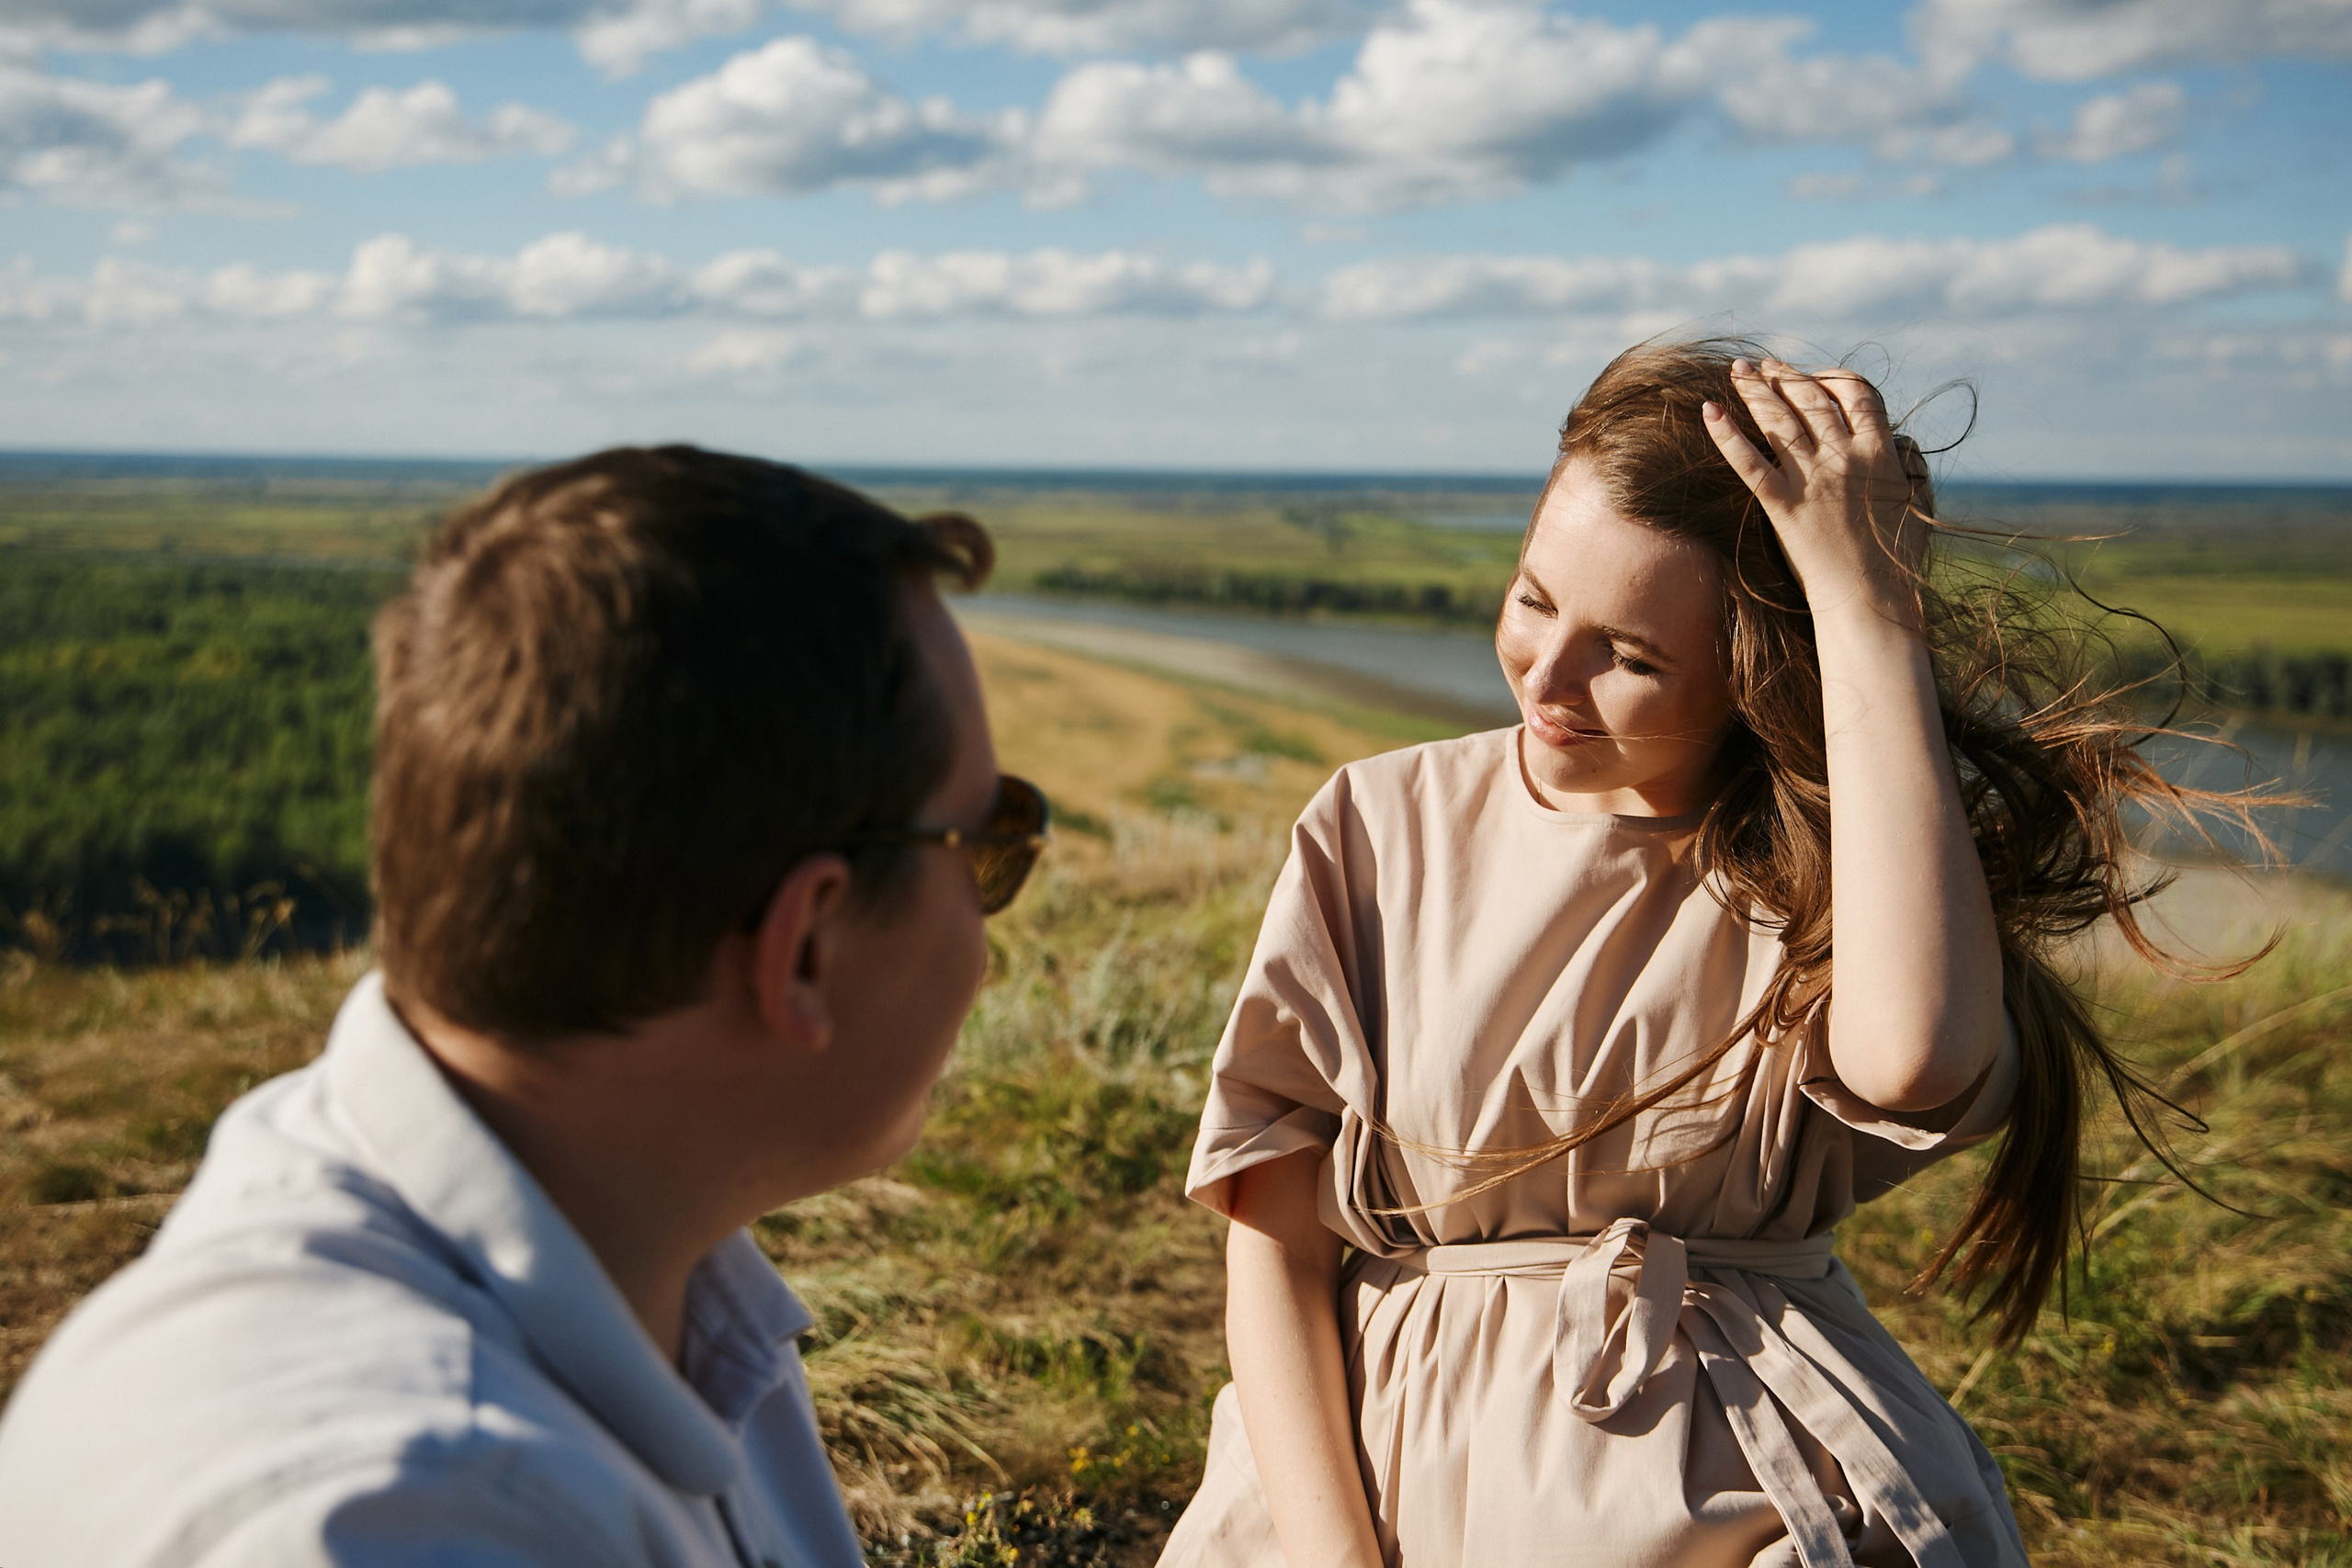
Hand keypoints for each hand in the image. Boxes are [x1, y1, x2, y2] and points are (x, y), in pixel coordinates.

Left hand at [1702, 358, 1931, 630]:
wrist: (1870, 599)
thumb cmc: (1898, 555)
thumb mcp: (1920, 499)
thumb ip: (1911, 462)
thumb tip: (1898, 437)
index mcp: (1881, 451)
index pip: (1857, 393)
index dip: (1833, 376)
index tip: (1815, 374)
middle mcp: (1845, 456)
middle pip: (1811, 398)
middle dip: (1786, 376)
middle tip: (1765, 365)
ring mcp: (1812, 479)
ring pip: (1779, 419)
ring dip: (1756, 390)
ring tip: (1739, 371)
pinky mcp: (1782, 505)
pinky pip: (1748, 462)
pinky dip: (1726, 434)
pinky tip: (1709, 411)